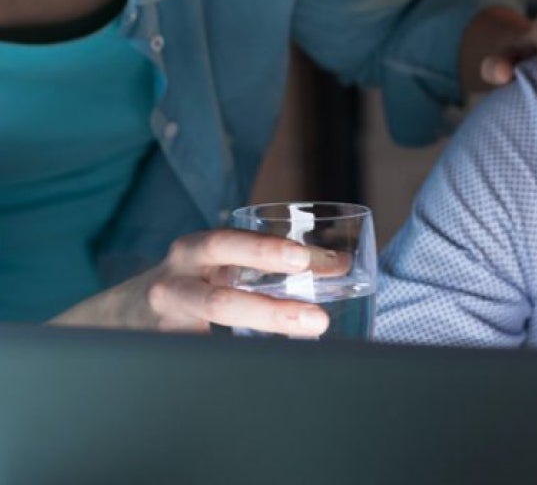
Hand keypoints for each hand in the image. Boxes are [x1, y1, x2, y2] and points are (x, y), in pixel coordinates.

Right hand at [50, 230, 349, 335]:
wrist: (119, 315)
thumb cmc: (191, 279)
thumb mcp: (219, 259)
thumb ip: (269, 259)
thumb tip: (339, 265)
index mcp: (192, 253)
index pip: (225, 244)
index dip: (264, 250)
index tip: (304, 259)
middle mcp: (175, 287)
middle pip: (218, 301)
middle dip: (269, 311)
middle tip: (318, 319)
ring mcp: (169, 328)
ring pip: (211, 340)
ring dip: (262, 346)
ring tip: (305, 345)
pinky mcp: (171, 357)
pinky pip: (206, 361)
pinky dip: (240, 365)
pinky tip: (274, 372)